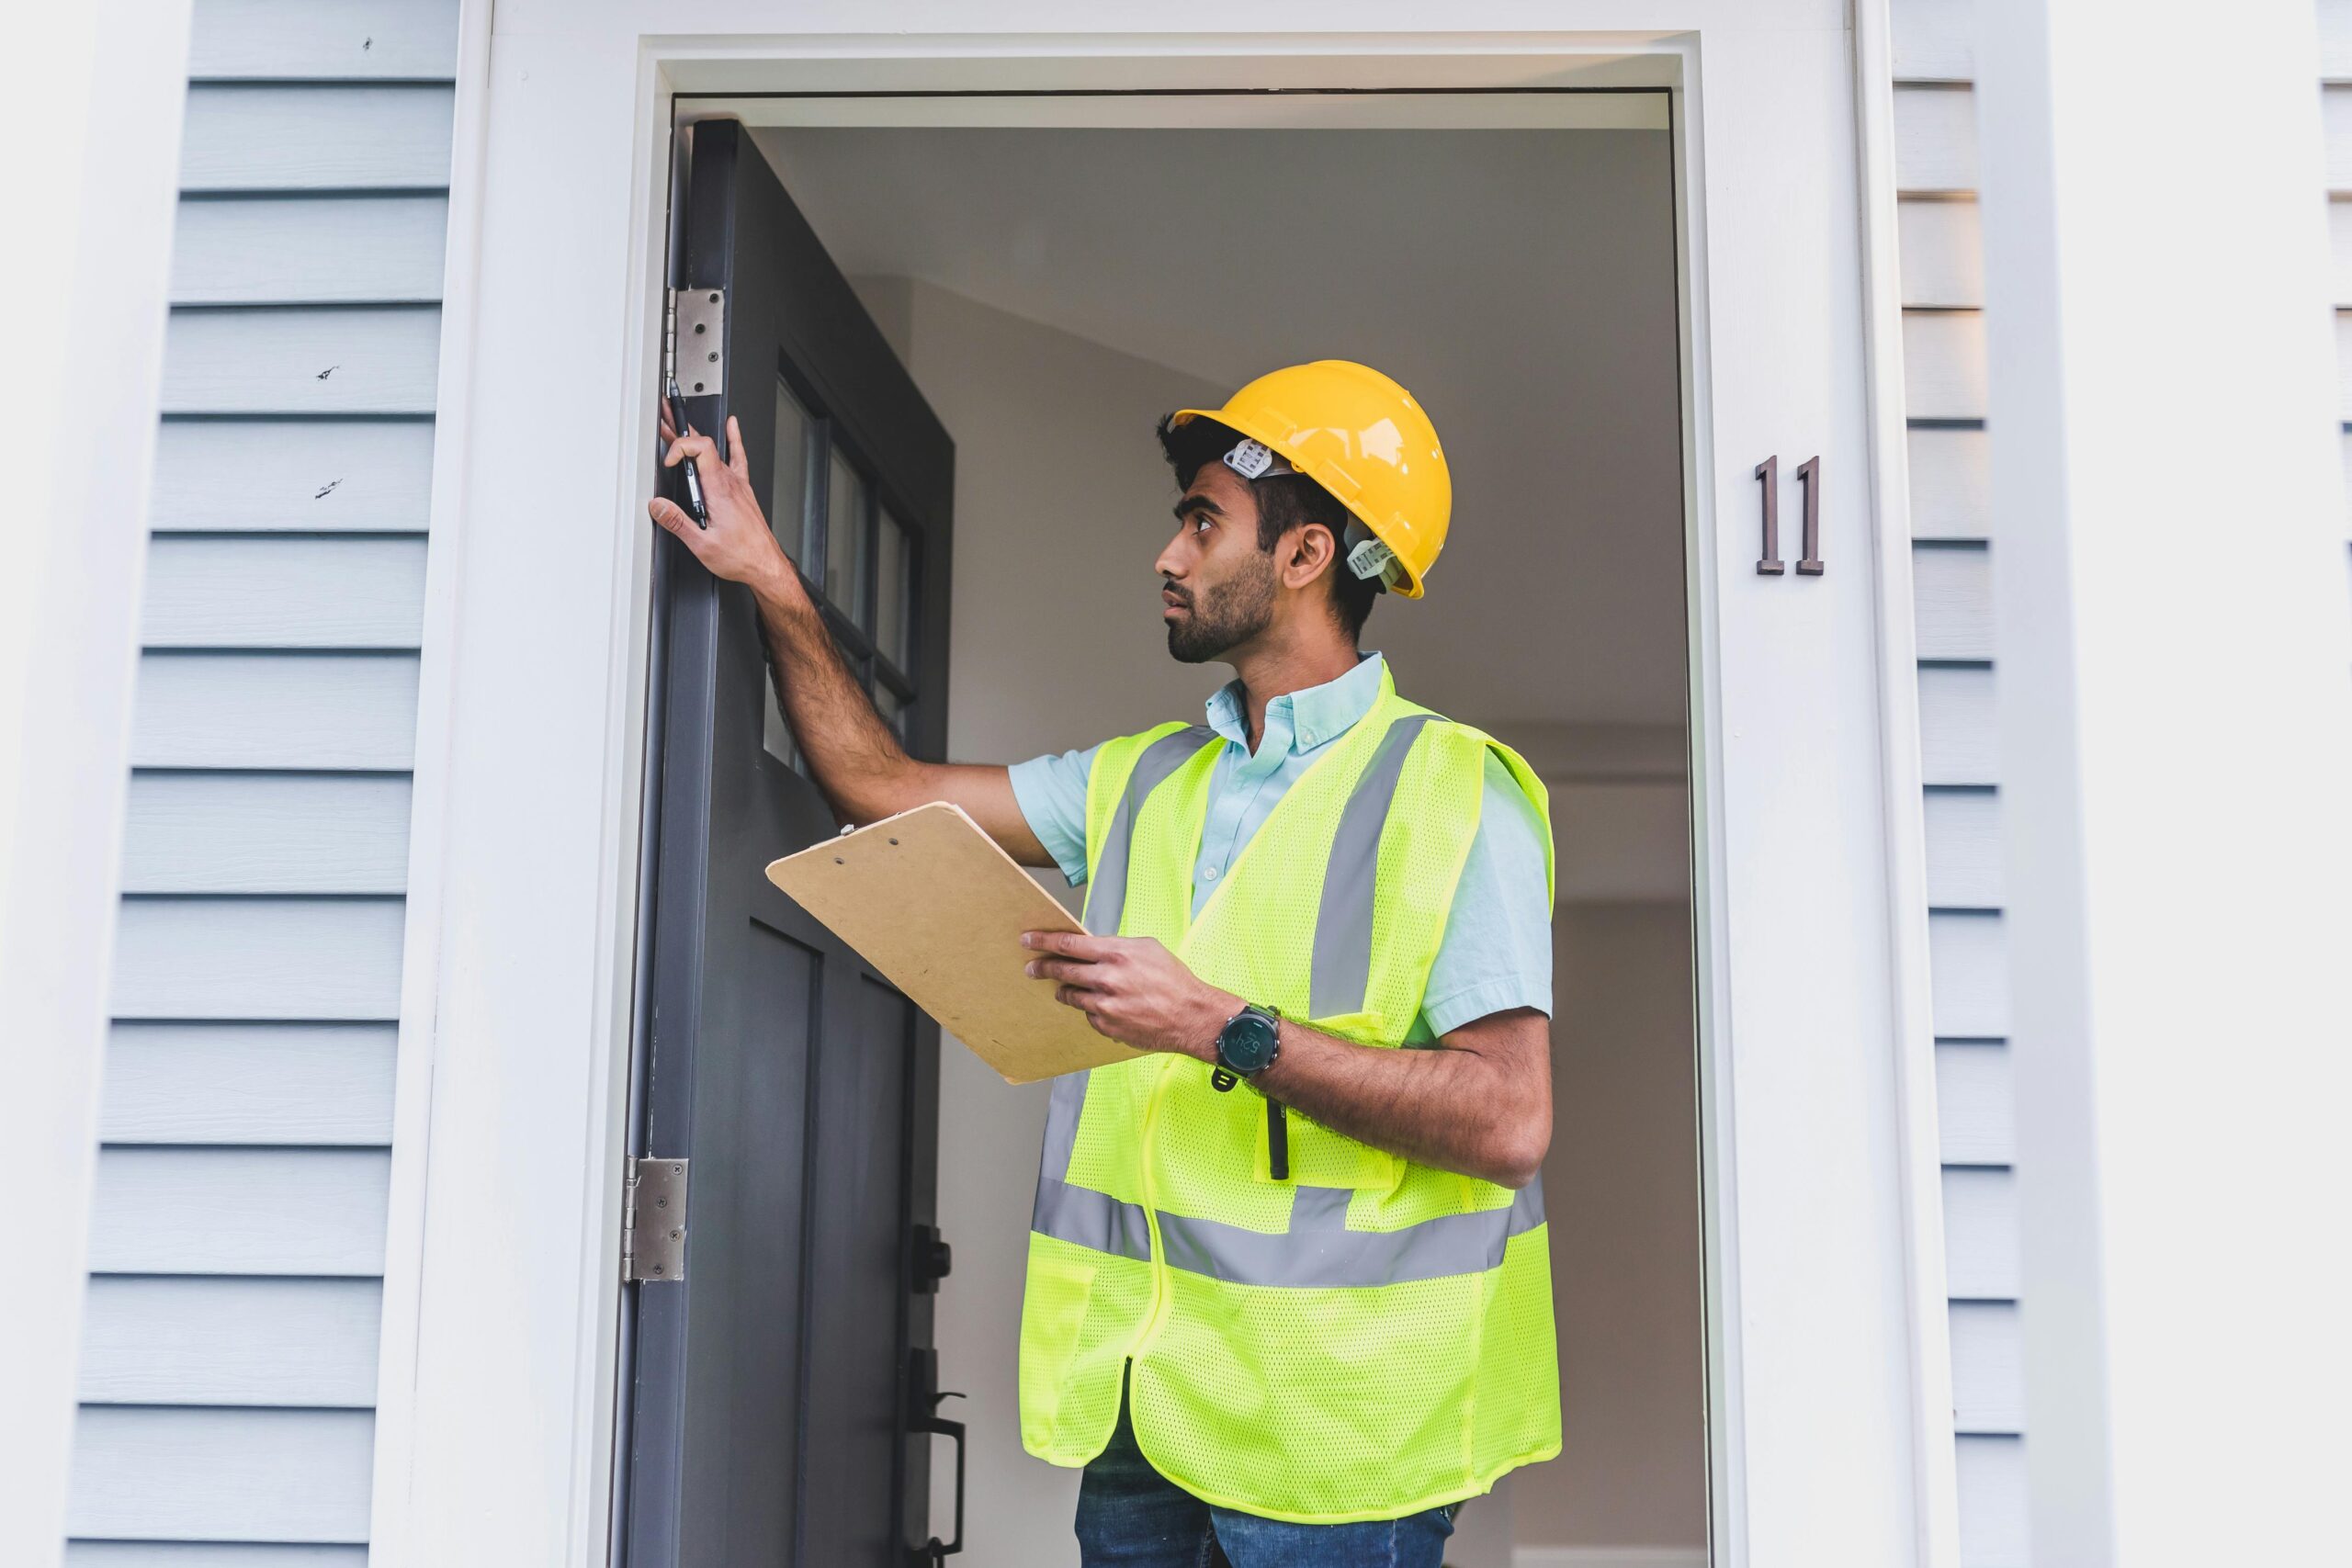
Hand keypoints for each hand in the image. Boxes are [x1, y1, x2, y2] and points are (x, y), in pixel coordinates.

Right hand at [648, 408, 796, 594]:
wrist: (766, 564)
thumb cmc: (742, 556)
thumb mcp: (702, 544)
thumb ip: (677, 522)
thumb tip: (657, 505)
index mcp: (719, 490)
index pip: (699, 448)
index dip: (680, 447)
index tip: (669, 462)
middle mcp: (730, 483)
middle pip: (703, 445)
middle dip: (679, 432)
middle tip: (663, 418)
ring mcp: (737, 485)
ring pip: (715, 451)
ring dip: (695, 437)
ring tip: (677, 423)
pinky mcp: (742, 490)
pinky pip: (738, 457)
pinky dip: (734, 439)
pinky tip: (732, 426)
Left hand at [1022, 931, 1235, 1059]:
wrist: (1190, 1015)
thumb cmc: (1172, 980)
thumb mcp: (1146, 948)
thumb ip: (1115, 946)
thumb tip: (1091, 947)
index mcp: (1116, 953)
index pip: (1069, 944)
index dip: (1044, 941)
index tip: (1028, 940)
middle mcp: (1107, 978)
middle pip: (1061, 970)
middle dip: (1042, 968)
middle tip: (1032, 967)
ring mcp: (1104, 1004)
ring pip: (1070, 995)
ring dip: (1065, 990)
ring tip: (1068, 987)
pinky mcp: (1106, 1025)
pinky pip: (1087, 1014)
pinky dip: (1091, 1008)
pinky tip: (1106, 1005)